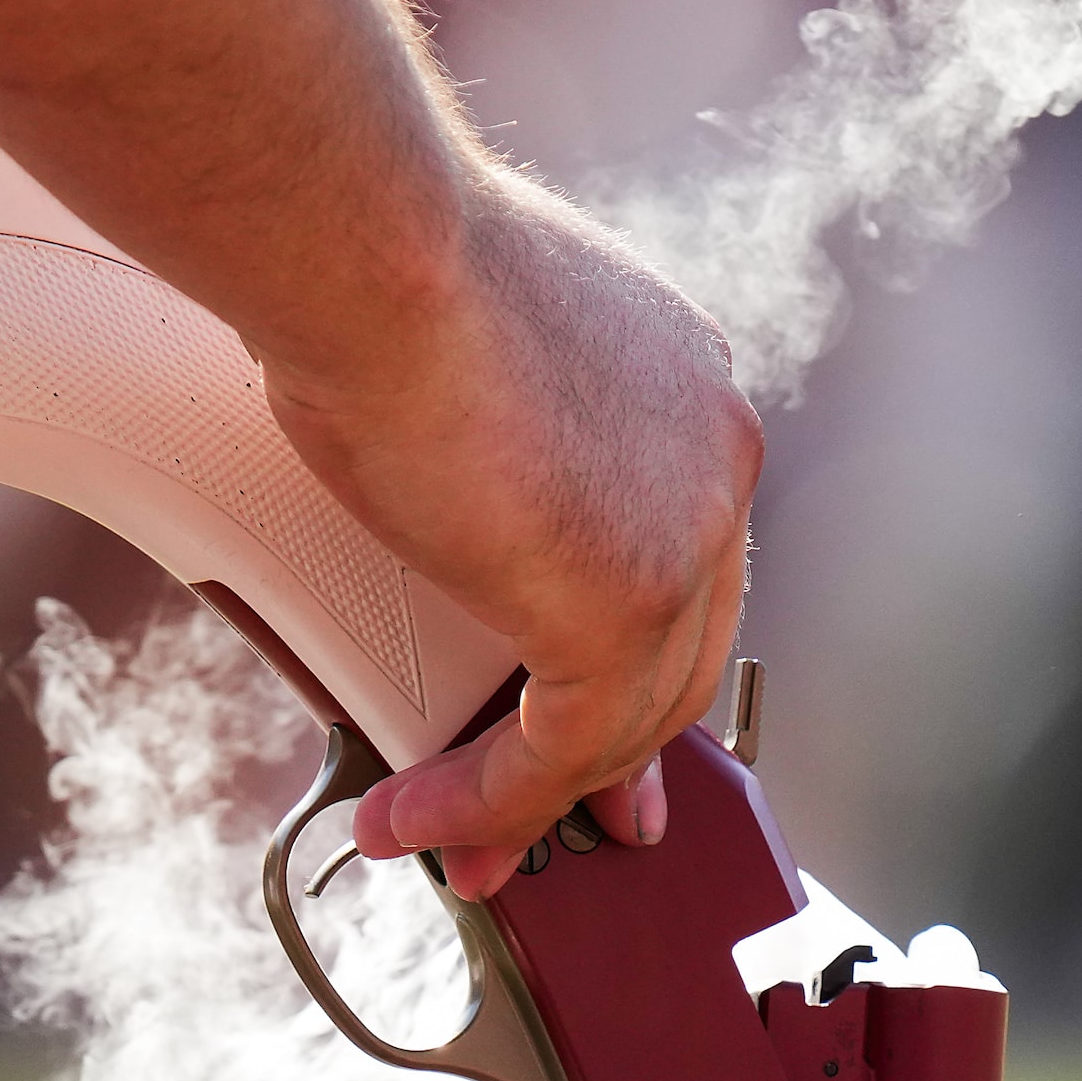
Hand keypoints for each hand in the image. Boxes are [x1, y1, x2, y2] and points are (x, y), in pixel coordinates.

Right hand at [264, 168, 762, 901]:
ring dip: (528, 792)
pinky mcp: (622, 608)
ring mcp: (683, 534)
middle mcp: (712, 454)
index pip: (682, 551)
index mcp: (684, 384)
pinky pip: (564, 748)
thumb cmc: (373, 257)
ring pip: (627, 712)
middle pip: (682, 643)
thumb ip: (482, 427)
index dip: (634, 646)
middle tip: (558, 819)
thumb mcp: (457, 350)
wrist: (369, 246)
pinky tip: (420, 818)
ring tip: (444, 834)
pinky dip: (490, 799)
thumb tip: (430, 476)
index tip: (588, 709)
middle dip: (613, 750)